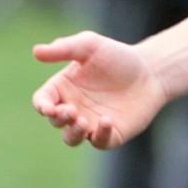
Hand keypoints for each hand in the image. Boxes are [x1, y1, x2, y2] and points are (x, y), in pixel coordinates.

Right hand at [32, 32, 167, 149]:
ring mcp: (91, 123)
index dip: (42, 105)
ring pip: (72, 138)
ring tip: (83, 122)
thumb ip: (64, 48)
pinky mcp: (111, 134)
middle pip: (56, 121)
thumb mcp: (90, 45)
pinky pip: (100, 142)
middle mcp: (73, 108)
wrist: (150, 70)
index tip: (48, 106)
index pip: (43, 101)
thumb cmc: (117, 56)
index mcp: (63, 89)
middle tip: (71, 111)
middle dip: (59, 118)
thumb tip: (36, 51)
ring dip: (73, 133)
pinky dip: (101, 135)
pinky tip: (107, 121)